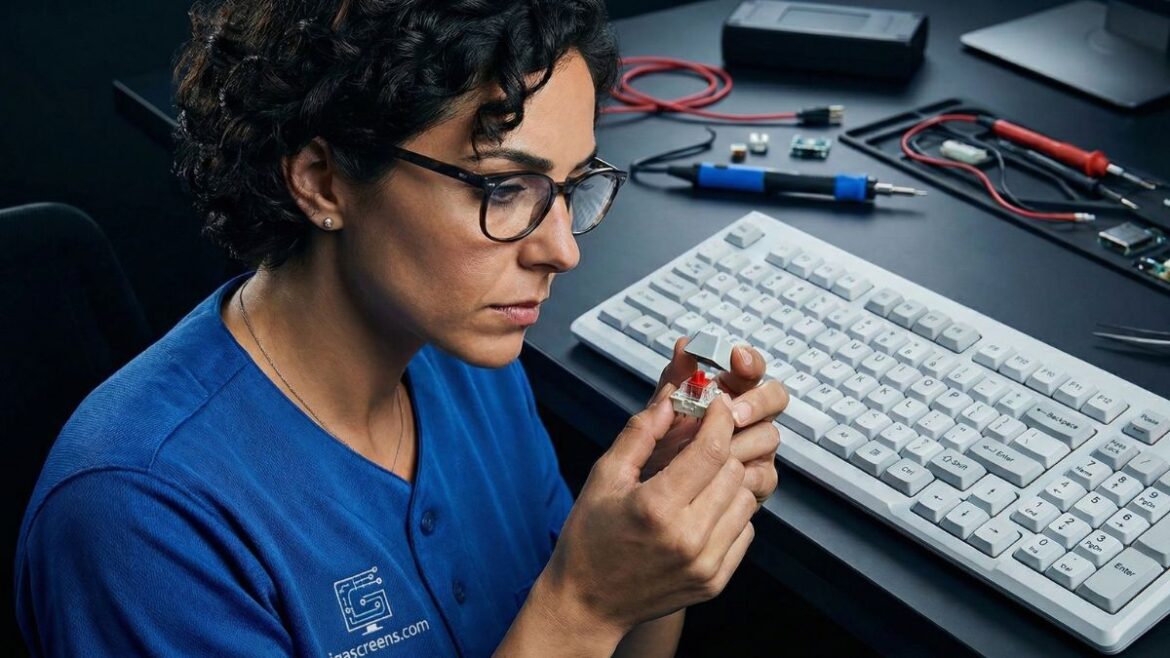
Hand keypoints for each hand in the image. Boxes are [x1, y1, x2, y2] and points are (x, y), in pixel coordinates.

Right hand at [540, 389, 756, 633]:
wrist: (587, 604)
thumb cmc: (590, 538)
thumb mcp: (604, 477)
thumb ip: (640, 434)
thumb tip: (671, 400)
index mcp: (657, 508)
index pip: (711, 451)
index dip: (720, 420)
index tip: (718, 405)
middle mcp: (688, 539)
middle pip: (734, 472)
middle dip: (723, 448)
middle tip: (705, 439)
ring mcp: (706, 565)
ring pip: (746, 499)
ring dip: (729, 480)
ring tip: (701, 476)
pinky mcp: (715, 581)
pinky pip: (745, 530)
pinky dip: (731, 512)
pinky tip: (703, 509)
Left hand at [645, 337, 786, 505]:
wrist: (647, 502)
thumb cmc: (655, 451)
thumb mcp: (659, 414)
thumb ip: (674, 379)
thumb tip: (685, 344)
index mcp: (725, 392)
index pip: (749, 368)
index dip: (748, 361)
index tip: (737, 359)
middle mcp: (746, 417)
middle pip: (775, 397)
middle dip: (756, 402)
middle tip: (733, 414)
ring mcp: (754, 449)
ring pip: (769, 435)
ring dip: (744, 442)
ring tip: (717, 451)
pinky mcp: (757, 481)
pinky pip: (764, 474)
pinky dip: (744, 476)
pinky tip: (720, 480)